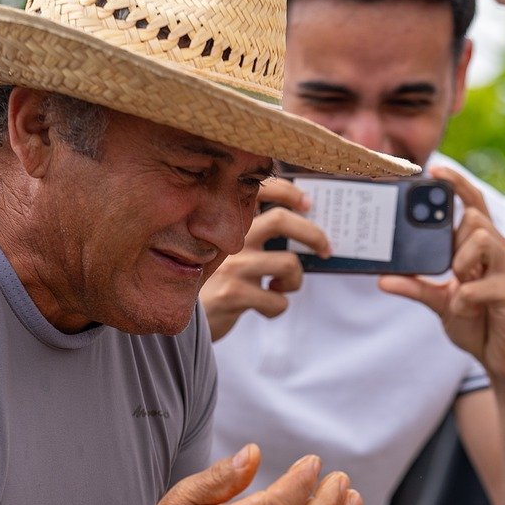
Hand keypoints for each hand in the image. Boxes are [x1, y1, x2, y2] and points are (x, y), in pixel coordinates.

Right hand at [200, 177, 329, 339]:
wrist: (179, 315)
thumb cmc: (212, 281)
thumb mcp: (225, 251)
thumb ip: (251, 235)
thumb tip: (301, 224)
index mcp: (228, 222)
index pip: (259, 190)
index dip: (288, 191)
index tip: (307, 203)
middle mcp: (228, 238)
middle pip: (281, 221)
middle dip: (313, 235)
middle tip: (325, 249)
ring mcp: (232, 266)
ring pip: (288, 264)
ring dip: (295, 280)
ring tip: (281, 287)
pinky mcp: (233, 294)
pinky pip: (278, 300)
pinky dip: (278, 306)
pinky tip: (264, 306)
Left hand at [379, 165, 504, 385]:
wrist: (503, 358)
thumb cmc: (478, 322)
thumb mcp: (440, 302)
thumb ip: (416, 286)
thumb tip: (382, 279)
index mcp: (485, 247)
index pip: (475, 204)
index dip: (459, 184)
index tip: (436, 171)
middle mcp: (501, 252)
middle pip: (475, 219)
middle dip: (454, 238)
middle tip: (449, 267)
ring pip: (483, 240)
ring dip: (460, 261)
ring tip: (457, 281)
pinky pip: (485, 284)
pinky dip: (465, 296)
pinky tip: (462, 305)